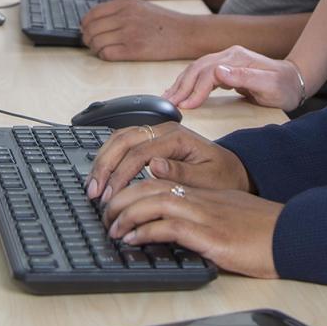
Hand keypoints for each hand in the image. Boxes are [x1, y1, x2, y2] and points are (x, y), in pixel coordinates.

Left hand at [80, 0, 193, 60]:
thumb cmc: (163, 21)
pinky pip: (107, 54)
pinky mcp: (133, 50)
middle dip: (87, 37)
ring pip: (96, 42)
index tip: (86, 29)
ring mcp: (129, 33)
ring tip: (101, 48)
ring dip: (95, 48)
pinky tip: (110, 54)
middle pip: (91, 28)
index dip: (85, 23)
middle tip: (91, 41)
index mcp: (125, 3)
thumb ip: (118, 9)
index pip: (93, 13)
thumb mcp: (140, 5)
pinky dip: (104, 55)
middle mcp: (125, 16)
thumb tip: (94, 19)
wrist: (185, 32)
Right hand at [86, 123, 248, 202]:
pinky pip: (124, 143)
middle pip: (123, 140)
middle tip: (94, 191)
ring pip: (119, 138)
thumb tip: (153, 166)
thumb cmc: (223, 177)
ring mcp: (156, 132)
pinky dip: (109, 158)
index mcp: (178, 138)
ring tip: (93, 185)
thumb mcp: (209, 179)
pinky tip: (103, 175)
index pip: (139, 152)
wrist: (233, 171)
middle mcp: (164, 130)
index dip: (121, 175)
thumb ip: (182, 172)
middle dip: (105, 166)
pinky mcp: (151, 140)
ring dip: (103, 161)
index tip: (110, 195)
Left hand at [103, 180, 281, 278]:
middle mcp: (200, 196)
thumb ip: (197, 212)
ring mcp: (204, 212)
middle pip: (149, 183)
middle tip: (104, 213)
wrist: (291, 236)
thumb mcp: (224, 215)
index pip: (157, 175)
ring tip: (111, 227)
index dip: (131, 184)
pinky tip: (133, 239)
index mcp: (202, 189)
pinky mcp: (210, 234)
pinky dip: (146, 230)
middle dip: (120, 196)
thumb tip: (166, 223)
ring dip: (126, 212)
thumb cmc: (260, 230)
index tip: (114, 198)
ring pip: (154, 199)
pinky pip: (169, 226)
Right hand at [163, 46, 305, 110]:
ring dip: (180, 85)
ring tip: (166, 99)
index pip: (208, 72)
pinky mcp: (224, 68)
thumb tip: (218, 72)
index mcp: (236, 58)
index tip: (186, 106)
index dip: (196, 89)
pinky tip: (178, 91)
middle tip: (167, 104)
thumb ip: (245, 78)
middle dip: (181, 87)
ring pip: (195, 70)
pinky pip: (200, 74)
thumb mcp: (269, 85)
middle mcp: (228, 55)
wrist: (294, 81)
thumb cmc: (284, 87)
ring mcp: (225, 60)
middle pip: (197, 69)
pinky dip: (187, 83)